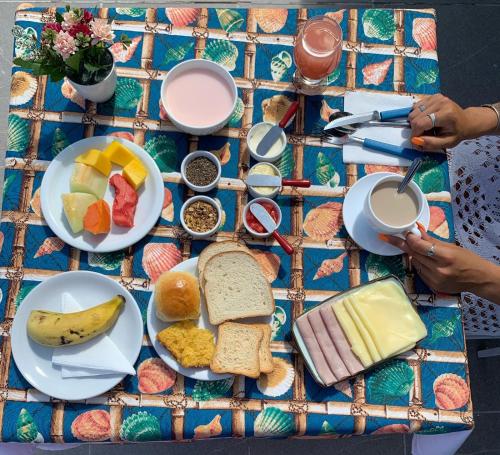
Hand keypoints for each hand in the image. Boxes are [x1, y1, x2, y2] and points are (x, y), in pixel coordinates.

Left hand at [379, 225, 499, 302]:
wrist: (478, 279)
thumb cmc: (467, 259)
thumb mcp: (451, 246)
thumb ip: (431, 240)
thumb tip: (416, 231)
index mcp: (444, 256)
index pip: (419, 246)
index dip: (408, 239)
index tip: (400, 233)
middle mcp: (438, 269)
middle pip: (413, 254)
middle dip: (402, 244)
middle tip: (389, 237)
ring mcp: (434, 279)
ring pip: (414, 262)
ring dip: (412, 255)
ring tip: (419, 250)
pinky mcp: (432, 286)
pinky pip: (419, 271)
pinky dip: (419, 264)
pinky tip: (426, 262)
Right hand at [409, 94, 497, 150]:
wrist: (467, 121)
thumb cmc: (457, 133)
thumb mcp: (447, 143)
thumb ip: (431, 143)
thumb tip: (415, 140)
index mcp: (446, 114)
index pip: (421, 123)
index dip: (415, 134)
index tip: (416, 140)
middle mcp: (441, 102)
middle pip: (415, 117)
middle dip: (415, 129)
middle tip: (424, 134)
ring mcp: (436, 98)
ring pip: (413, 112)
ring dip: (416, 122)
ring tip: (426, 127)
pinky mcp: (433, 96)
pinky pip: (416, 107)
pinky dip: (417, 115)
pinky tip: (426, 119)